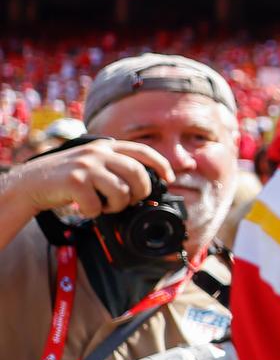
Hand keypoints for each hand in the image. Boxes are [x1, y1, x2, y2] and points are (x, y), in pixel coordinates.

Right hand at [1, 138, 174, 221]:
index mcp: (105, 147)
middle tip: (129, 201)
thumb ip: (113, 166)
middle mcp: (98, 153)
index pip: (142, 151)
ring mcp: (86, 166)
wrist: (29, 183)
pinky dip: (95, 212)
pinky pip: (98, 205)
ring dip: (117, 206)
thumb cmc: (64, 178)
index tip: (170, 178)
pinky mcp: (74, 181)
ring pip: (122, 191)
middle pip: (138, 174)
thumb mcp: (91, 163)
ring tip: (105, 206)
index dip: (161, 164)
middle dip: (140, 193)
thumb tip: (145, 184)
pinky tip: (87, 209)